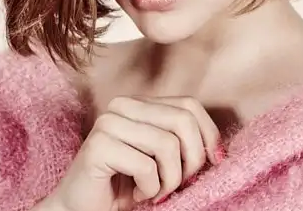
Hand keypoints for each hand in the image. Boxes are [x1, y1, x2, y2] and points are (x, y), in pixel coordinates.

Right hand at [44, 96, 223, 210]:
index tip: (215, 160)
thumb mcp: (161, 156)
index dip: (209, 133)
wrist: (82, 208)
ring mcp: (108, 122)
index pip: (189, 105)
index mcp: (140, 102)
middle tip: (179, 184)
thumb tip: (220, 149)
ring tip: (155, 191)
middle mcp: (122, 105)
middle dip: (192, 160)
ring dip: (169, 180)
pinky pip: (146, 166)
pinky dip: (150, 189)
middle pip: (183, 122)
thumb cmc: (127, 184)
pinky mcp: (99, 145)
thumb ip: (182, 141)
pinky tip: (137, 195)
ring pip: (168, 145)